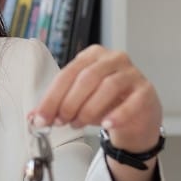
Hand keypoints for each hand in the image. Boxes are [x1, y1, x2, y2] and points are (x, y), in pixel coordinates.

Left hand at [30, 46, 162, 152]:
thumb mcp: (78, 103)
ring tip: (78, 124)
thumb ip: (57, 107)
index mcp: (92, 56)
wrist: (137, 118)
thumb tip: (33, 118)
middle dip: (69, 102)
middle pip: (86, 77)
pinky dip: (117, 114)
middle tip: (61, 121)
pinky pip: (132, 101)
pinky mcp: (146, 91)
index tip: (41, 117)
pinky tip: (106, 124)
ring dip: (88, 108)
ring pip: (108, 86)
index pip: (68, 73)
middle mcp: (113, 59)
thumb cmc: (106, 104)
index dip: (52, 96)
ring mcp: (132, 73)